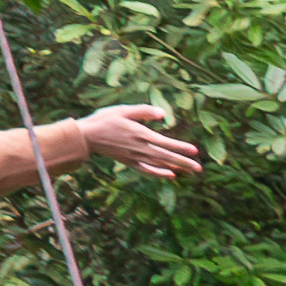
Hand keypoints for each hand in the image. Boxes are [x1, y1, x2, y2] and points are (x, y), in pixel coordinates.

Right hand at [74, 102, 202, 181]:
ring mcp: (134, 157)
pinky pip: (147, 170)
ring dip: (175, 167)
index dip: (180, 147)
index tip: (195, 151)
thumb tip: (163, 114)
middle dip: (184, 162)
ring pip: (159, 164)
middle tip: (199, 168)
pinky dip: (159, 173)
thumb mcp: (123, 110)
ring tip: (190, 171)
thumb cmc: (104, 120)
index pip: (165, 143)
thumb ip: (144, 111)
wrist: (86, 136)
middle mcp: (139, 148)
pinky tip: (169, 175)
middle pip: (166, 157)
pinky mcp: (129, 162)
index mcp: (140, 134)